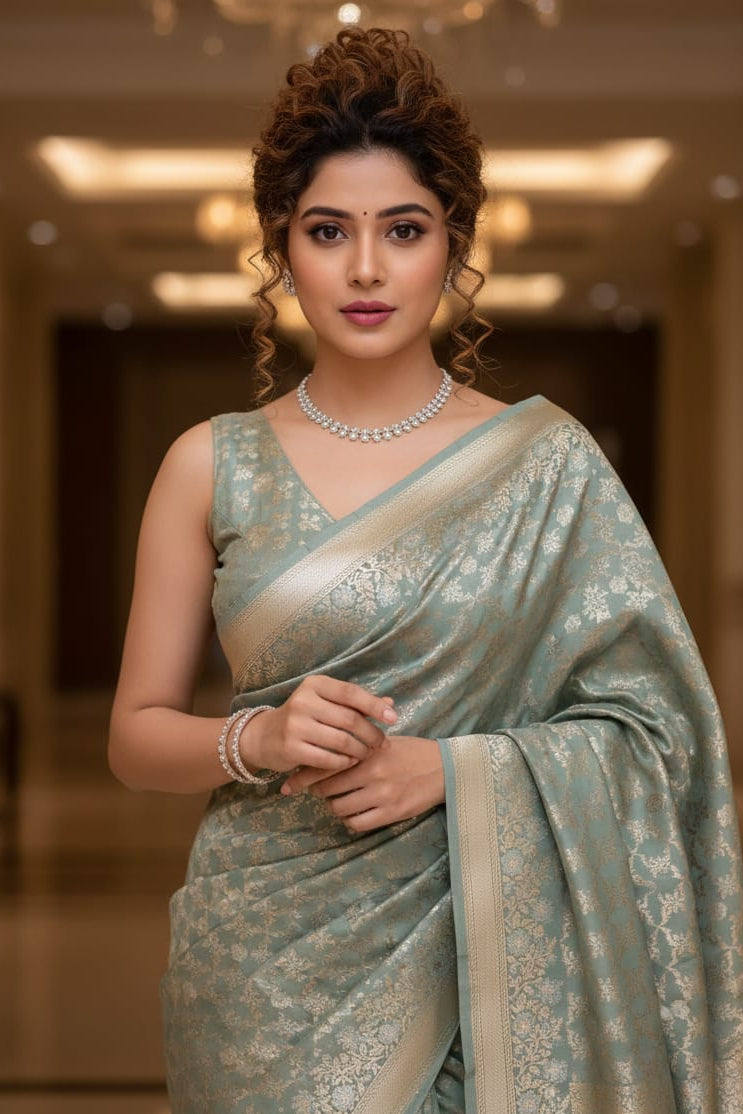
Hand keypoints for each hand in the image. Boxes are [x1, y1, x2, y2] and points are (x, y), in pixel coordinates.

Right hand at [240, 675, 396, 774]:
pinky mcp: (291, 748)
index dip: (375, 705)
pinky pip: (328, 759)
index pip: (351, 693)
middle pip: (349, 719)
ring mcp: (295, 725)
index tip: (393, 718)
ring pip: (341, 740)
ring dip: (360, 750)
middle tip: (382, 743)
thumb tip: (391, 704)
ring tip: (367, 754)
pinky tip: (350, 762)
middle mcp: (303, 701)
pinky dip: (344, 762)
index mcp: (315, 685)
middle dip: (371, 733)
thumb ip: (356, 704)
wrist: (264, 737)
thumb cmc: (304, 718)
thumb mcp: (327, 703)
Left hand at [281, 735, 444, 832]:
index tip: (289, 784)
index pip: (327, 764)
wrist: (445, 769)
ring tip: (340, 800)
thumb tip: (326, 739)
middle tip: (320, 790)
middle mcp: (372, 771)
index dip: (304, 776)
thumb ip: (356, 741)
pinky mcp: (391, 812)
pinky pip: (357, 823)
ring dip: (335, 806)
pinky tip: (354, 813)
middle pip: (328, 788)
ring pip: (340, 808)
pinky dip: (350, 820)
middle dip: (319, 791)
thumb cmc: (412, 752)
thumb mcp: (386, 740)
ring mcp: (382, 793)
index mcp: (368, 751)